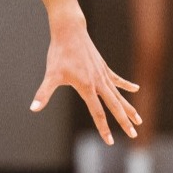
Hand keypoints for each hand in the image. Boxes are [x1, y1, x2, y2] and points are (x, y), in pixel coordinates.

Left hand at [31, 16, 140, 144]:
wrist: (69, 31)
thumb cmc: (59, 53)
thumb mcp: (50, 75)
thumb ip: (43, 93)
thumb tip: (33, 108)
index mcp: (87, 87)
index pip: (98, 112)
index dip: (103, 128)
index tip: (110, 141)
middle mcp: (98, 82)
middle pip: (114, 106)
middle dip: (124, 121)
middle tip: (134, 135)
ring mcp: (102, 74)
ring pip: (119, 95)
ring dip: (129, 107)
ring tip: (139, 120)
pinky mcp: (103, 67)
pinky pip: (117, 79)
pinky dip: (126, 85)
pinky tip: (136, 89)